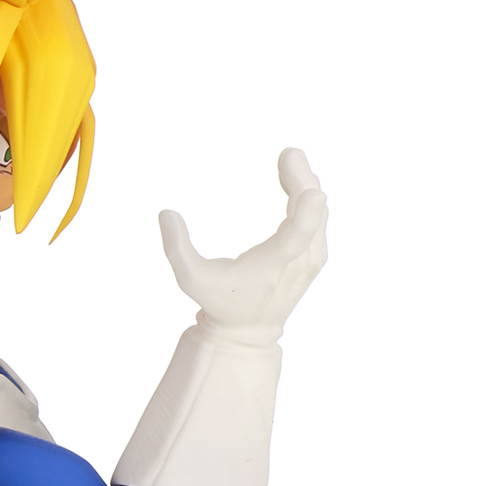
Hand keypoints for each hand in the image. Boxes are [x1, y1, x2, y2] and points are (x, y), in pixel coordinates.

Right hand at [157, 150, 328, 344]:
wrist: (248, 332)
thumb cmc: (218, 301)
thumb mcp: (190, 279)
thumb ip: (176, 247)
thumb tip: (166, 213)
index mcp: (271, 267)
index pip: (297, 237)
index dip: (306, 212)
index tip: (312, 190)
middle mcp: (299, 263)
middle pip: (311, 214)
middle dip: (302, 178)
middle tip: (288, 153)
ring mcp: (312, 260)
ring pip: (319, 212)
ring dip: (305, 183)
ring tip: (289, 159)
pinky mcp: (316, 256)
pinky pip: (319, 218)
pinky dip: (309, 195)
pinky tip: (294, 178)